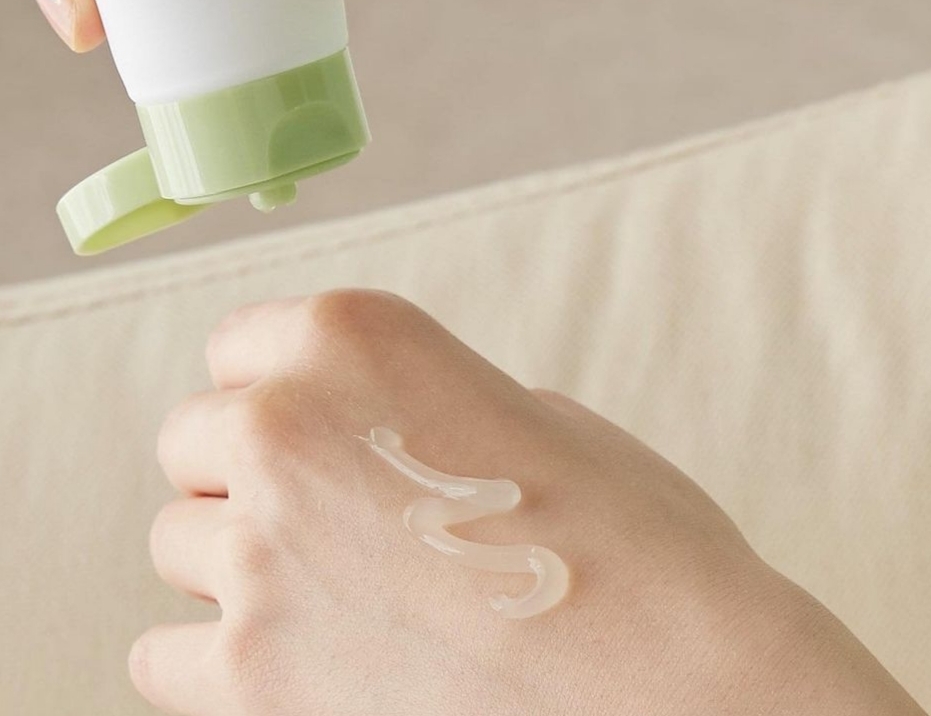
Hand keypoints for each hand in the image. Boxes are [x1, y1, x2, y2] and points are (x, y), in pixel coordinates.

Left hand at [134, 290, 926, 715]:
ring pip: (176, 541)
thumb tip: (371, 431)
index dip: (275, 386)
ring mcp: (262, 552)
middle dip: (244, 469)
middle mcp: (287, 426)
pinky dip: (214, 659)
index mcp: (355, 337)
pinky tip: (292, 657)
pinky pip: (163, 654)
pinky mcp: (254, 677)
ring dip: (235, 559)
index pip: (238, 344)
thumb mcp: (528, 412)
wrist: (680, 679)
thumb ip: (424, 405)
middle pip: (193, 438)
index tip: (308, 422)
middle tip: (322, 509)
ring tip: (324, 586)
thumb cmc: (630, 535)